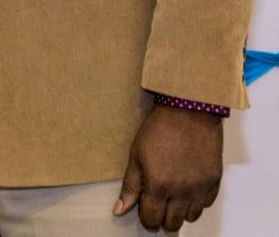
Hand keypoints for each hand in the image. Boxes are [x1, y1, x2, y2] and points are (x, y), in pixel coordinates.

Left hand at [113, 104, 222, 231]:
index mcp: (159, 186)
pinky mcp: (214, 183)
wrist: (188, 111)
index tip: (143, 208)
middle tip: (157, 202)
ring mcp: (200, 189)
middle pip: (172, 224)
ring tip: (172, 193)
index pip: (152, 219)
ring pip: (191, 217)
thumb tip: (120, 210)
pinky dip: (196, 201)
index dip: (145, 217)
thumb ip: (130, 186)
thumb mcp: (136, 155)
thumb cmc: (159, 129)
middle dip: (162, 217)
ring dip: (180, 211)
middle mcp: (182, 193)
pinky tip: (187, 186)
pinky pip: (205, 204)